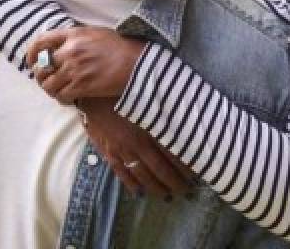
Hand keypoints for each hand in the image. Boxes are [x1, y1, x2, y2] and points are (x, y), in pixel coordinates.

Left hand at [26, 26, 145, 102]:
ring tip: (58, 90)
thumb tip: (62, 47)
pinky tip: (68, 97)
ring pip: (48, 85)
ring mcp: (75, 69)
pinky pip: (61, 96)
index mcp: (74, 34)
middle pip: (42, 67)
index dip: (32, 53)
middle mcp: (70, 51)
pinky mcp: (81, 86)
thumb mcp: (96, 33)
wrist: (136, 63)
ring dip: (50, 89)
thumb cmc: (121, 47)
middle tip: (48, 80)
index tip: (31, 61)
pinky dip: (62, 98)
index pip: (42, 41)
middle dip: (41, 76)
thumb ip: (77, 38)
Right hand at [77, 98, 192, 198]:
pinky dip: (131, 185)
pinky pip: (121, 174)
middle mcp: (137, 143)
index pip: (172, 152)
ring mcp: (121, 151)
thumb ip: (163, 113)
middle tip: (187, 192)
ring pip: (142, 175)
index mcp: (149, 128)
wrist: (92, 94)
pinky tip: (140, 193)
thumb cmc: (123, 92)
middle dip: (174, 182)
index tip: (197, 174)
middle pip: (159, 168)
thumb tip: (184, 121)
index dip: (184, 165)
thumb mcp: (147, 99)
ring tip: (168, 197)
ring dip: (156, 188)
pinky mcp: (108, 153)